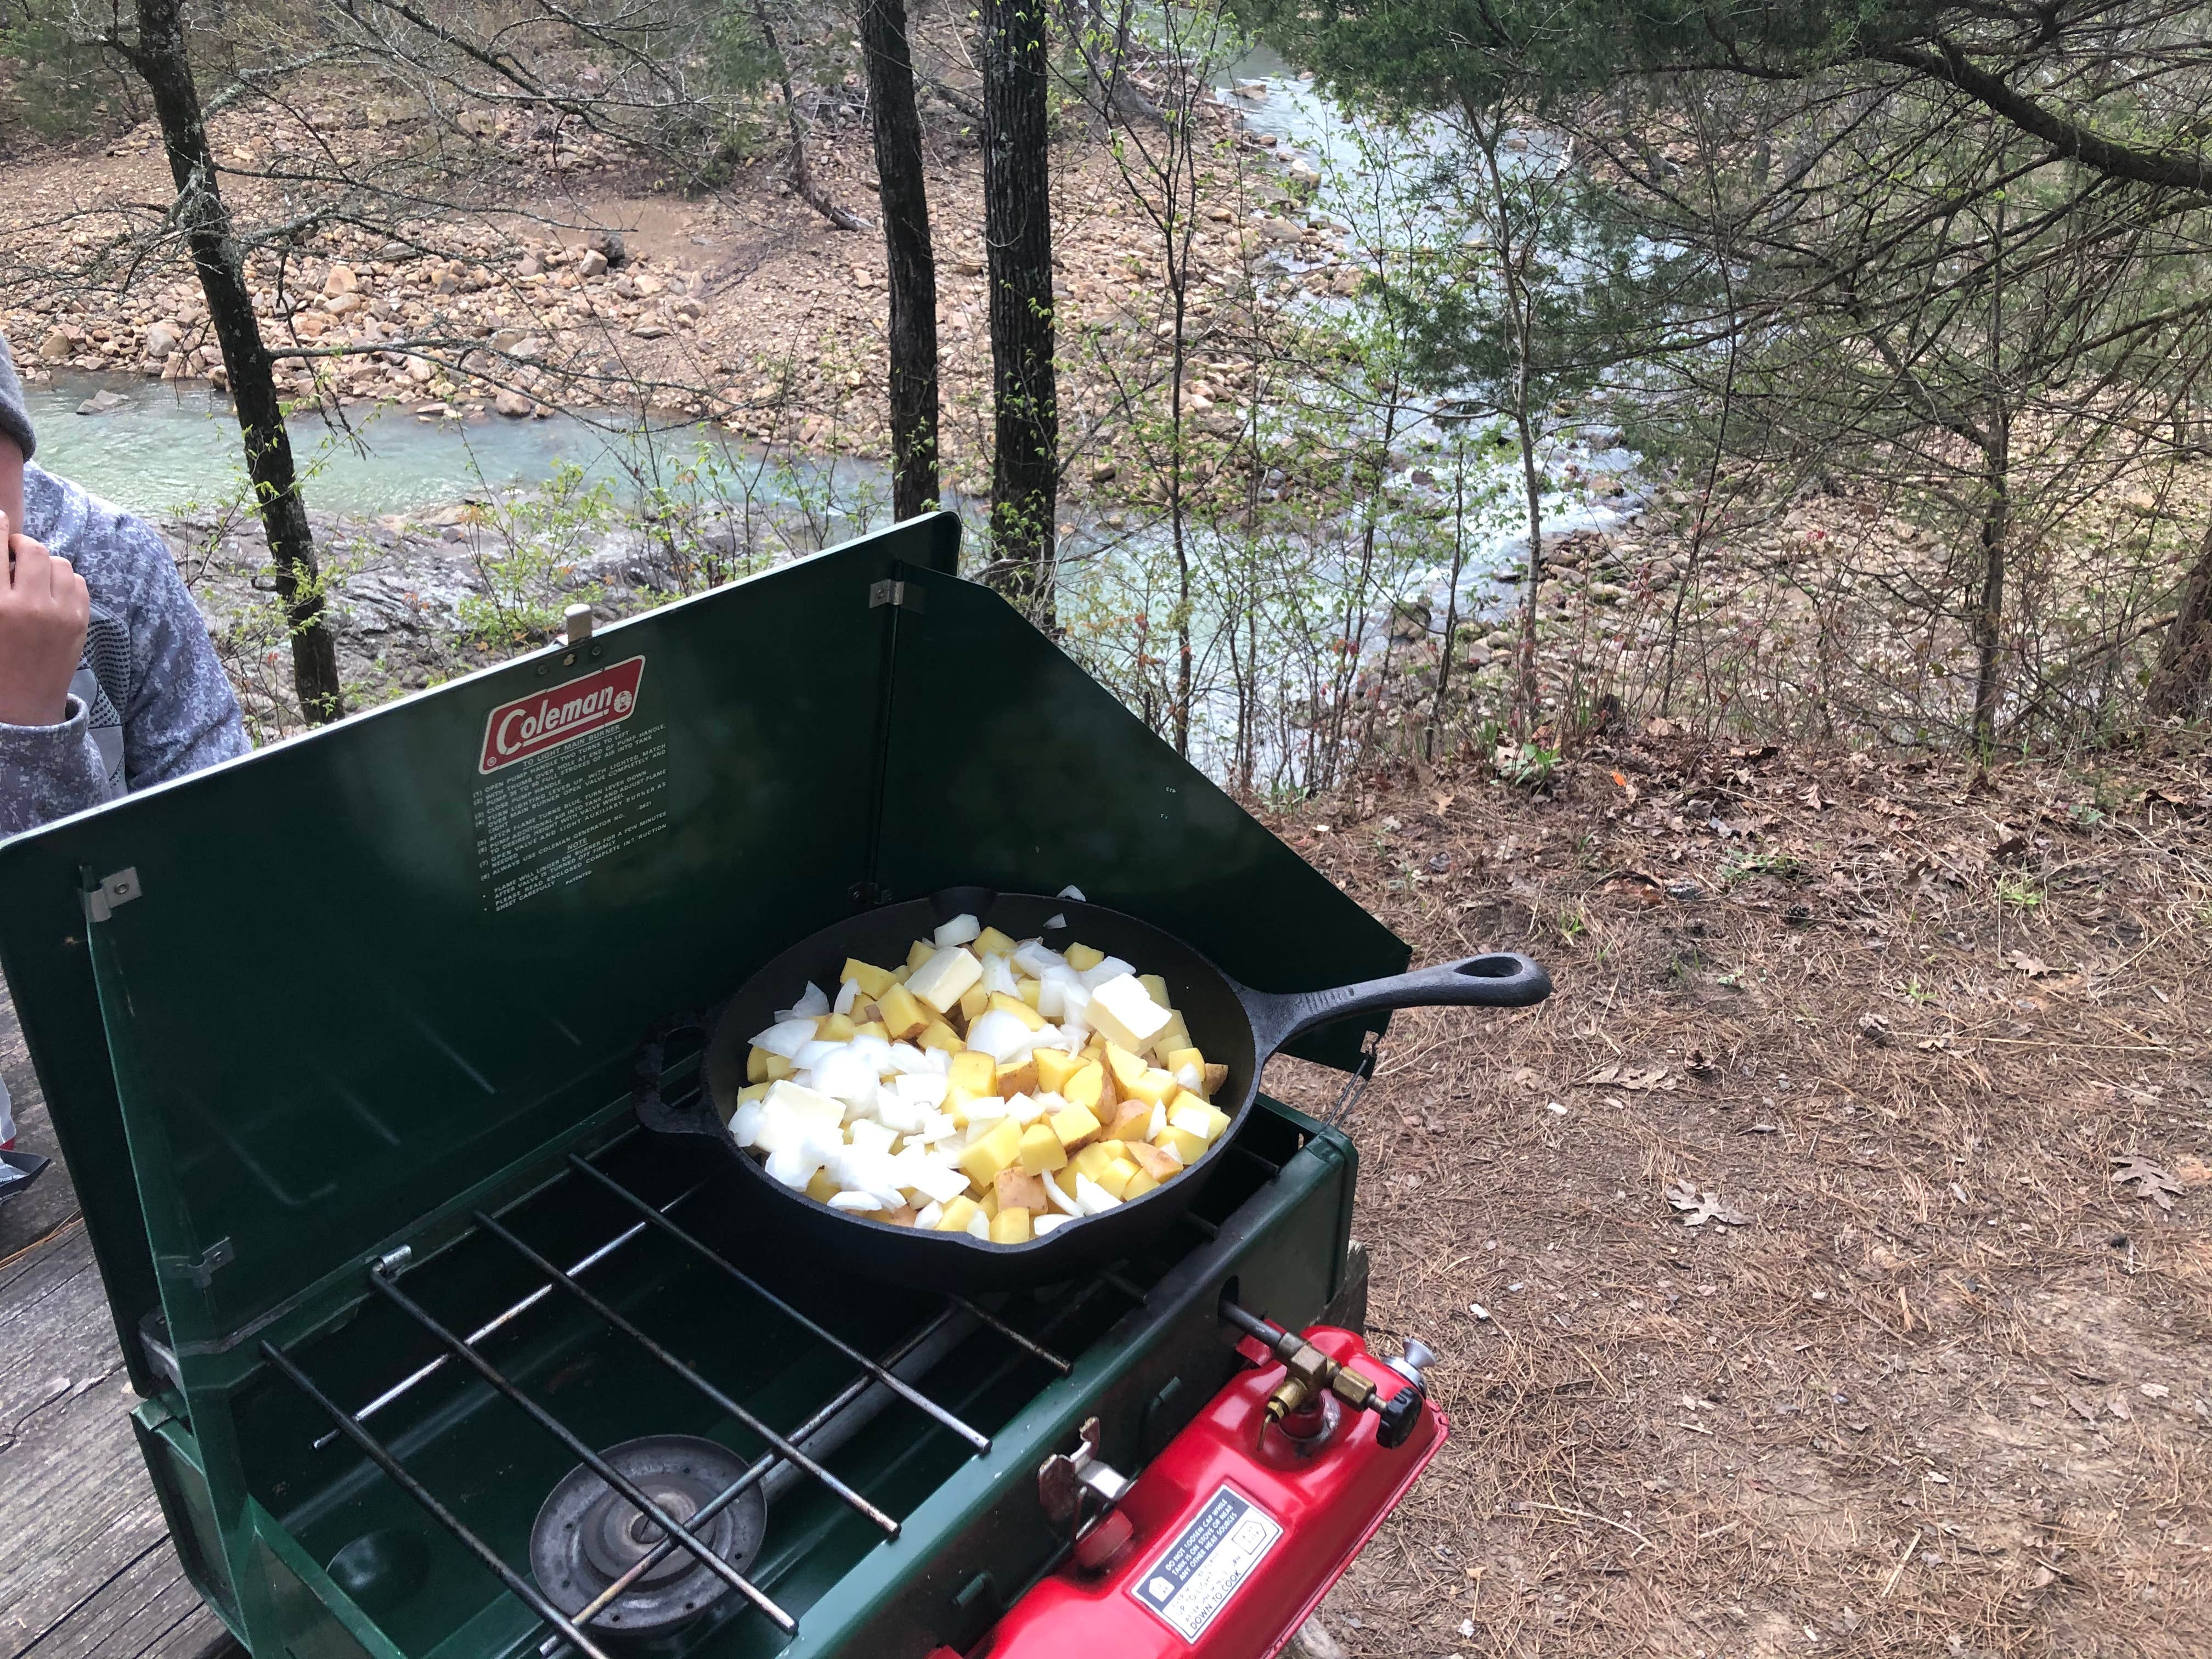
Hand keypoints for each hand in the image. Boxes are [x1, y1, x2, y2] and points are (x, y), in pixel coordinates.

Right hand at [0, 510, 89, 727]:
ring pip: (59, 563)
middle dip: (21, 545)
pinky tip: (50, 590)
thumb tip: (1, 551)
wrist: (22, 705)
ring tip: (31, 574)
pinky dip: (64, 579)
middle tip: (12, 552)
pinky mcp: (80, 623)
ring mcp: (61, 615)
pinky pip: (78, 582)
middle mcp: (30, 608)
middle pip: (33, 550)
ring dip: (44, 562)